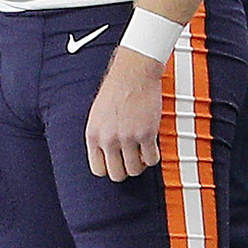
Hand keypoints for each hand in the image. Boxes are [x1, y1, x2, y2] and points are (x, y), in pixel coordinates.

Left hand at [85, 47, 162, 180]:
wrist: (133, 73)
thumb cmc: (116, 89)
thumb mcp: (98, 115)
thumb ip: (101, 136)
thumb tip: (107, 155)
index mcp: (93, 135)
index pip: (98, 169)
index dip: (110, 168)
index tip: (118, 162)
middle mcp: (108, 139)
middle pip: (116, 174)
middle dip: (126, 170)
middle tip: (133, 160)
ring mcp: (127, 138)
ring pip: (135, 170)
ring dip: (141, 164)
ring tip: (143, 153)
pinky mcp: (146, 134)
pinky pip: (152, 159)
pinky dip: (154, 157)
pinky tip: (153, 146)